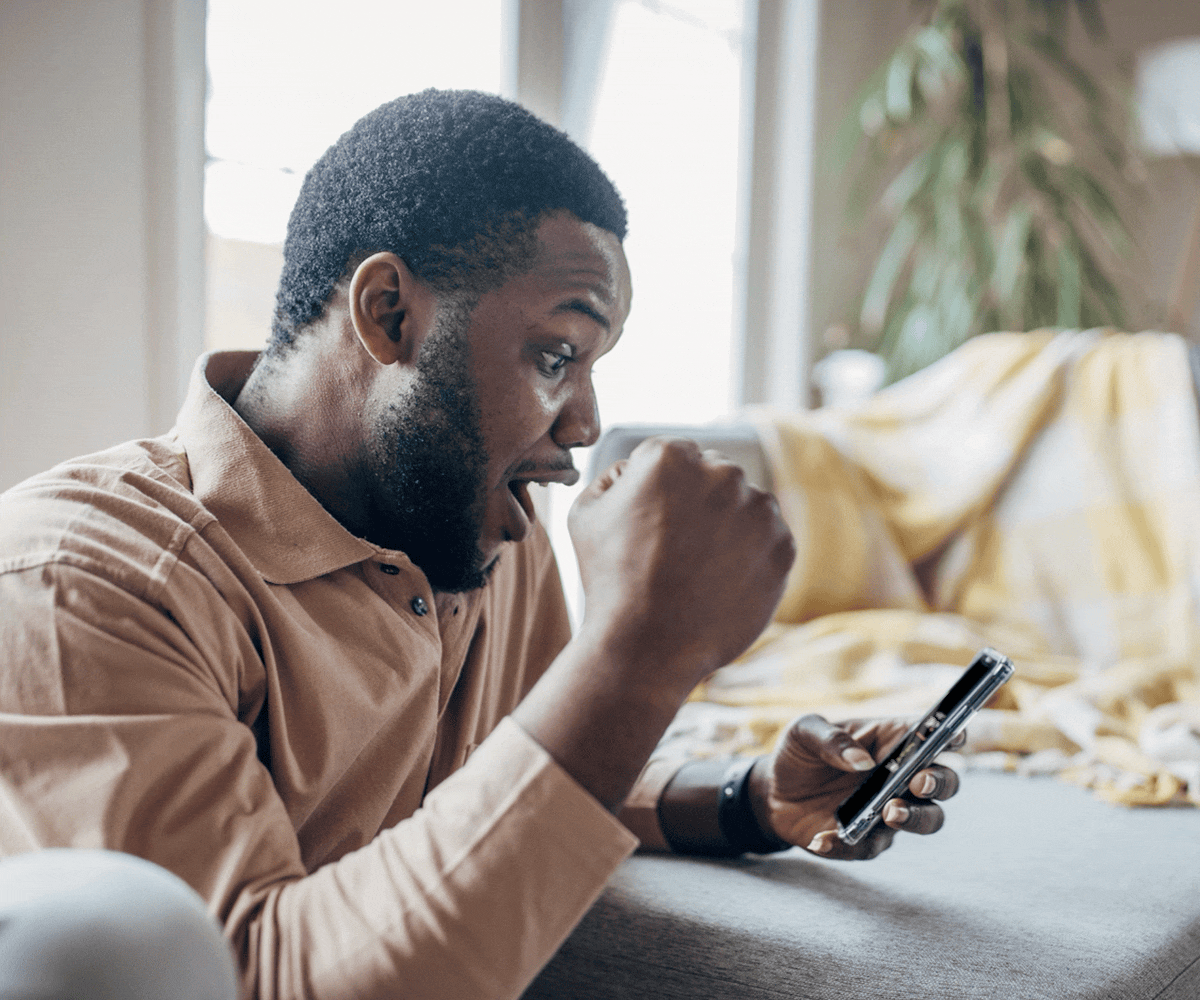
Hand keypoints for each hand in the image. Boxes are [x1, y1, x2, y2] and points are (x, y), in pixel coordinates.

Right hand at [569, 437, 795, 695]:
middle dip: (700, 504)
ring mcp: (759, 510)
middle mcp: (722, 473)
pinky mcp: (784, 547)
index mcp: (671, 456)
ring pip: (747, 507)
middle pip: (716, 477)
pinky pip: (770, 542)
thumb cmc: (609, 580)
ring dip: (729, 528)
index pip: (676, 458)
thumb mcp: (585, 514)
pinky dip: (751, 558)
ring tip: (698, 571)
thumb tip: (634, 470)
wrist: (647, 646)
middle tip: (676, 550)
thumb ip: (613, 477)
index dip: (662, 492)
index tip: (654, 525)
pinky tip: (720, 584)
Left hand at [750, 715, 962, 860]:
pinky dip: (847, 844)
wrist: (773, 792)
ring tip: (890, 813)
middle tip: (918, 783)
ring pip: (928, 819)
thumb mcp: (804, 733)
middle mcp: (901, 776)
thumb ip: (830, 739)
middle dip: (939, 782)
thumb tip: (861, 760)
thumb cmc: (799, 753)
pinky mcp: (870, 840)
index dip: (950, 734)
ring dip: (916, 818)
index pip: (932, 735)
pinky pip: (871, 846)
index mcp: (891, 741)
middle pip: (944, 782)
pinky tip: (821, 838)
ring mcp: (891, 810)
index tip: (954, 736)